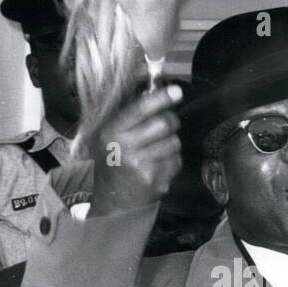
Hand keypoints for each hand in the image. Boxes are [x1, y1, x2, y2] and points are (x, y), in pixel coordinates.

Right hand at [87, 84, 182, 217]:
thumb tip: (159, 85)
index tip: (177, 91)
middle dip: (170, 121)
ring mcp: (142, 166)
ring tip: (156, 150)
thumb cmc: (113, 162)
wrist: (112, 201)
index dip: (162, 98)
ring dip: (171, 143)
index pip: (140, 108)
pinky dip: (173, 161)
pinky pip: (177, 161)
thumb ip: (131, 115)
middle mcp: (126, 148)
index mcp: (112, 132)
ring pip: (174, 142)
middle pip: (164, 123)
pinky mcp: (157, 180)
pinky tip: (159, 165)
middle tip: (166, 124)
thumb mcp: (110, 136)